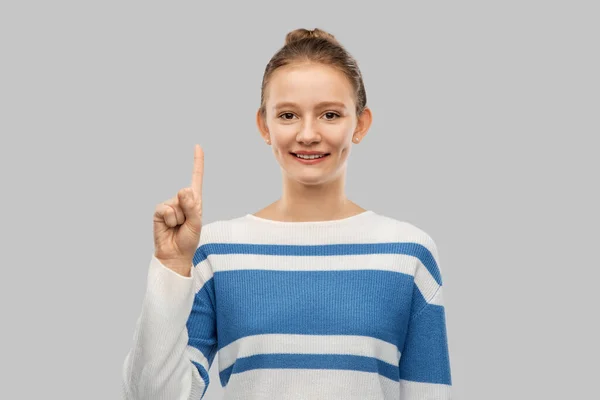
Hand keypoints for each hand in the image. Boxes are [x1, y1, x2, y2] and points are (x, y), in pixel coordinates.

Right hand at [152, 144, 203, 275]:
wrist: (174, 254)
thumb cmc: (188, 239)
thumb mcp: (196, 223)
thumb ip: (192, 207)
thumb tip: (183, 189)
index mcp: (194, 201)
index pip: (196, 178)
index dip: (197, 162)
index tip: (197, 146)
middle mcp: (181, 200)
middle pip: (187, 195)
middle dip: (190, 212)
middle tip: (186, 225)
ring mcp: (169, 204)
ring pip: (177, 205)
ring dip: (180, 219)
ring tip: (178, 227)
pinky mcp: (159, 211)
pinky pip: (167, 210)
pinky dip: (170, 220)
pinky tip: (169, 227)